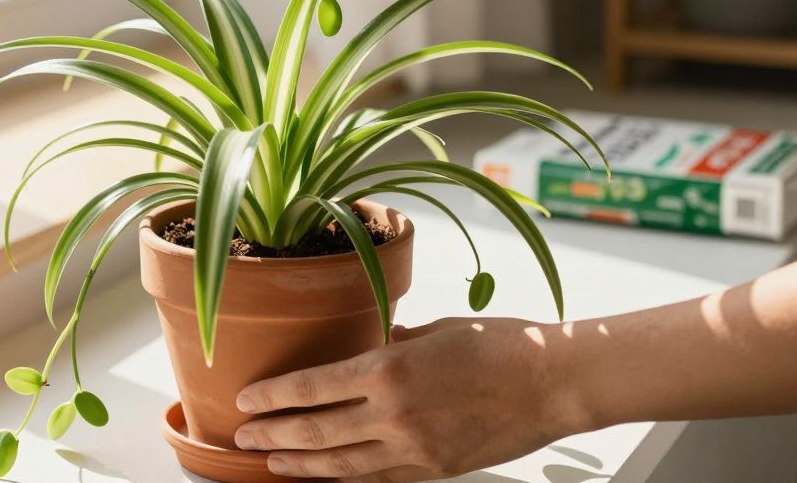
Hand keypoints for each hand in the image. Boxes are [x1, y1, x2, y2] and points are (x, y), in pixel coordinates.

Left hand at [233, 317, 585, 481]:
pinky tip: (325, 476)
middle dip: (273, 434)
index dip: (272, 396)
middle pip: (315, 430)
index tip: (246, 399)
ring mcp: (413, 447)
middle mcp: (394, 412)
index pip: (312, 387)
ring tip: (271, 463)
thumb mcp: (434, 329)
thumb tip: (366, 344)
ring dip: (300, 464)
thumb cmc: (498, 345)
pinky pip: (377, 477)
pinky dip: (346, 477)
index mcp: (389, 368)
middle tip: (243, 437)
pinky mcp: (434, 468)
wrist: (553, 383)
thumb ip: (392, 341)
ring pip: (341, 463)